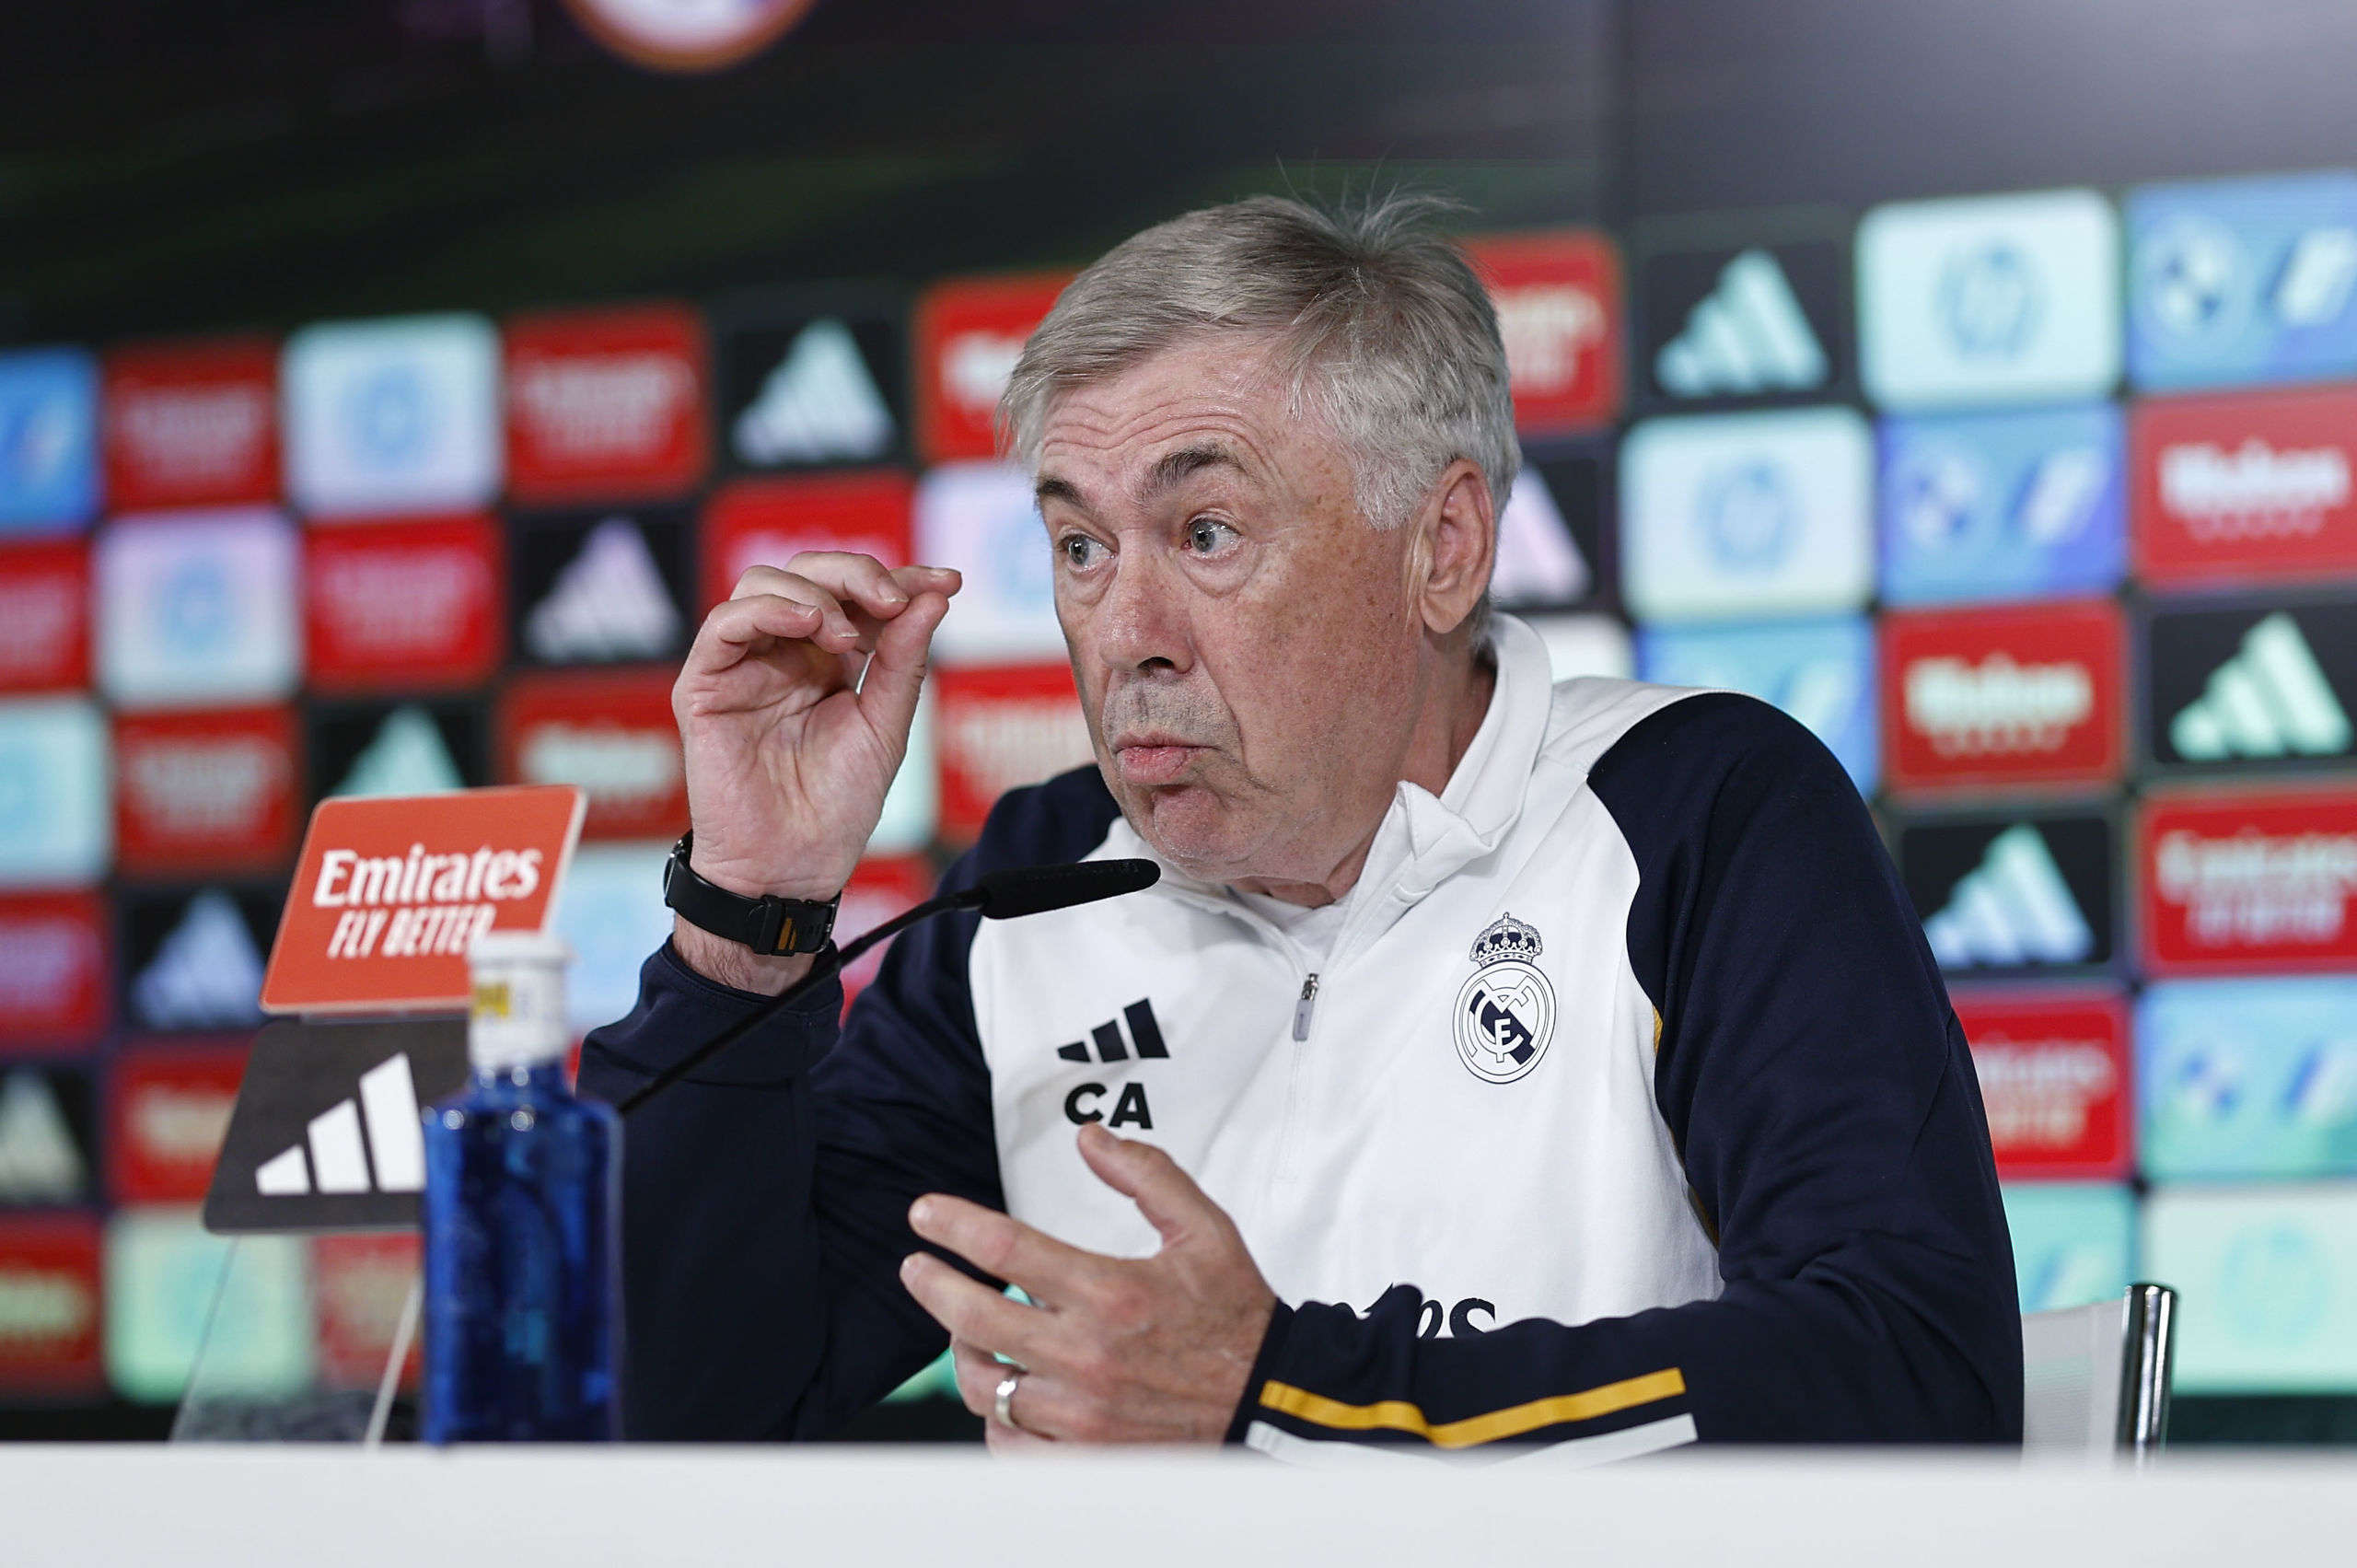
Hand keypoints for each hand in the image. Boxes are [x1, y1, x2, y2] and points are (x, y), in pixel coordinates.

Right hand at [670, 553, 957, 992]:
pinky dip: (767, 610)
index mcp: (828, 659)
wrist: (793, 867)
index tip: (946, 581)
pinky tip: (809, 624)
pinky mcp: (705, 686)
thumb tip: (932, 595)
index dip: (901, 578)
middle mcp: (783, 652)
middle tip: (894, 599)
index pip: (857, 594)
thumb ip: (903, 660)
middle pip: (809, 573)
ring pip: (763, 583)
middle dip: (858, 574)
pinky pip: (724, 625)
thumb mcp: (885, 726)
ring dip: (814, 592)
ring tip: (847, 635)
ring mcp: (743, 665)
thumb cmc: (837, 807)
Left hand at [900, 1123, 1277, 1448]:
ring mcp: (1082, 1413)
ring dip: (962, 1349)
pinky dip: (993, 1415)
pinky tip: (1000, 1388)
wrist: (1269, 1397)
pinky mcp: (1086, 1455)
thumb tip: (1090, 1137)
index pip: (1004, 1248)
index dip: (952, 1225)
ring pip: (983, 1384)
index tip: (925, 1214)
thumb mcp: (1204, 1228)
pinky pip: (1009, 1441)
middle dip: (931, 1286)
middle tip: (916, 1268)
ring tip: (963, 1328)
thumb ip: (1146, 1175)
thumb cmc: (1234, 1311)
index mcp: (1111, 1293)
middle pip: (973, 1318)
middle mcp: (1087, 1356)